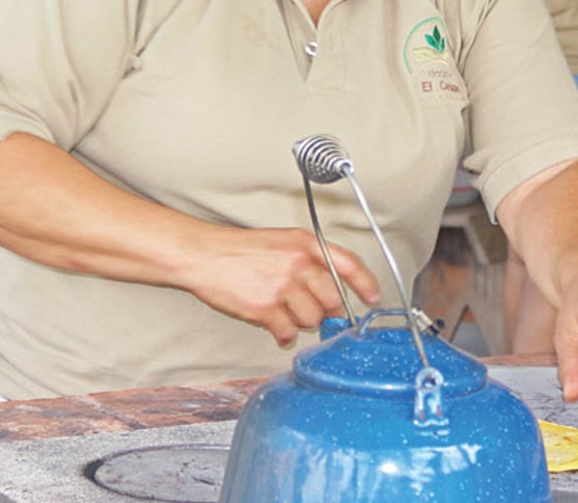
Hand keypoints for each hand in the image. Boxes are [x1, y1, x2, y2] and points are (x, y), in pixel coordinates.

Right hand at [184, 227, 379, 346]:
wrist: (205, 256)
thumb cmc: (241, 250)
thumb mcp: (283, 242)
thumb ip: (309, 261)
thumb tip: (332, 289)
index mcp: (305, 244)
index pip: (348, 264)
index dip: (365, 284)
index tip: (372, 298)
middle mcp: (298, 263)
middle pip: (333, 298)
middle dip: (327, 310)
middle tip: (313, 309)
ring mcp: (282, 286)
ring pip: (312, 318)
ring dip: (302, 321)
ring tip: (285, 312)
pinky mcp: (265, 308)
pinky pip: (287, 332)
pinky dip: (283, 335)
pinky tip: (276, 328)